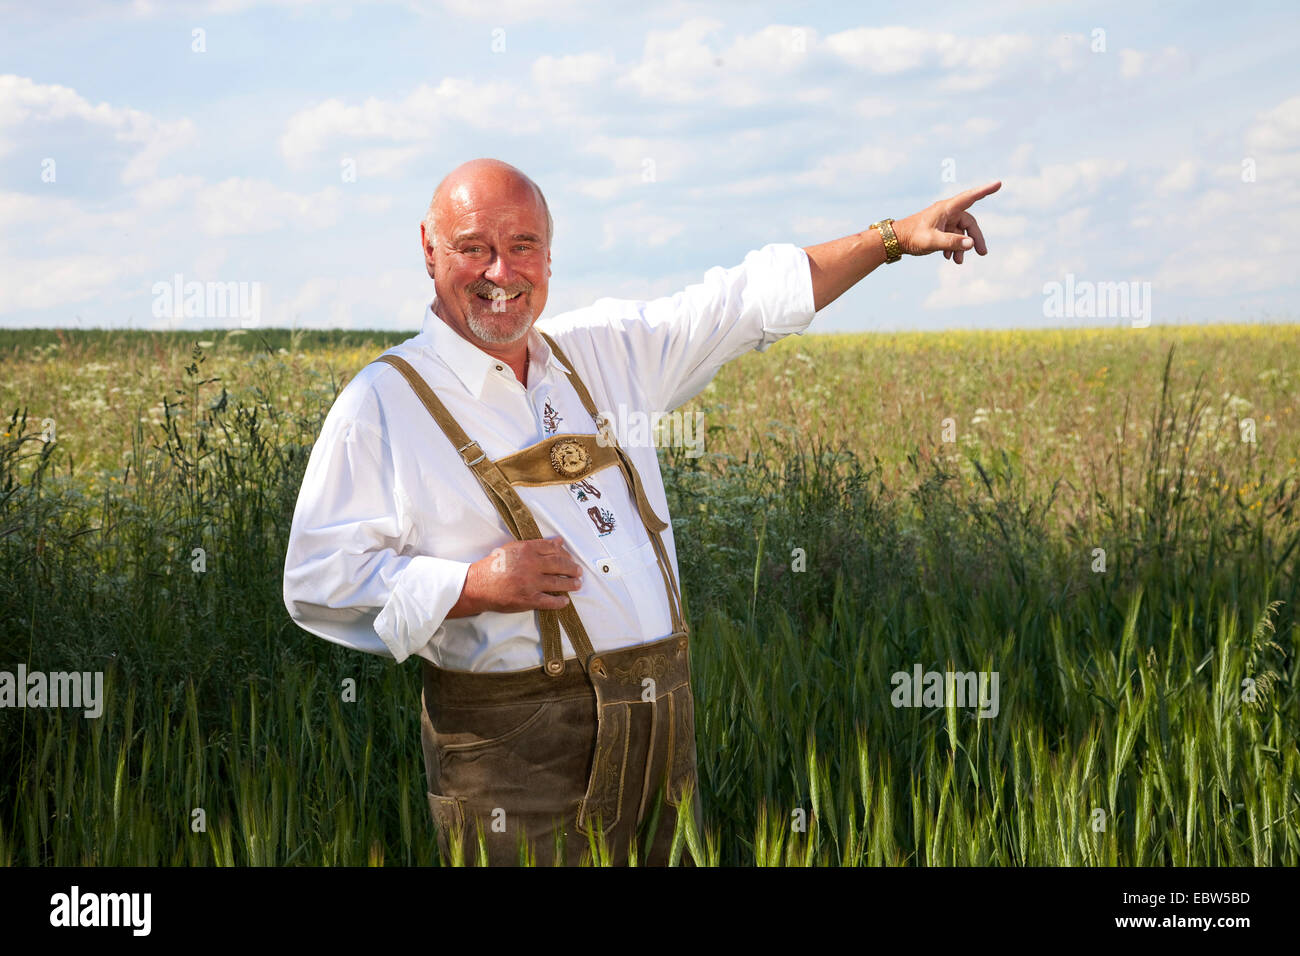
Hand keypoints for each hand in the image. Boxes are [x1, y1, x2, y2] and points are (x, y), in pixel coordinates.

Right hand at [451, 536, 583, 615]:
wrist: (478, 585)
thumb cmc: (494, 566)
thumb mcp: (513, 549)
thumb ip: (536, 545)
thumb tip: (558, 541)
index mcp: (527, 550)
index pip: (553, 549)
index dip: (565, 553)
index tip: (570, 557)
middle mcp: (531, 565)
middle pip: (560, 565)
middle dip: (572, 568)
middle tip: (578, 571)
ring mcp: (531, 583)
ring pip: (558, 583)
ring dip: (571, 584)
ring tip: (577, 584)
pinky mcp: (529, 599)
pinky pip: (550, 601)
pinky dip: (560, 601)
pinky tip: (565, 601)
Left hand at [893, 180, 999, 264]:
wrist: (895, 240)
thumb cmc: (912, 237)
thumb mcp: (932, 241)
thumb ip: (952, 242)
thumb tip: (971, 244)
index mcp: (946, 208)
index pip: (970, 197)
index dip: (985, 191)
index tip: (998, 183)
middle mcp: (947, 212)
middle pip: (969, 222)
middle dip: (975, 238)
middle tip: (982, 253)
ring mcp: (944, 220)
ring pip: (961, 232)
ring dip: (963, 246)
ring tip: (958, 262)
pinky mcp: (940, 229)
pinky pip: (953, 237)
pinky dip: (954, 247)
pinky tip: (949, 259)